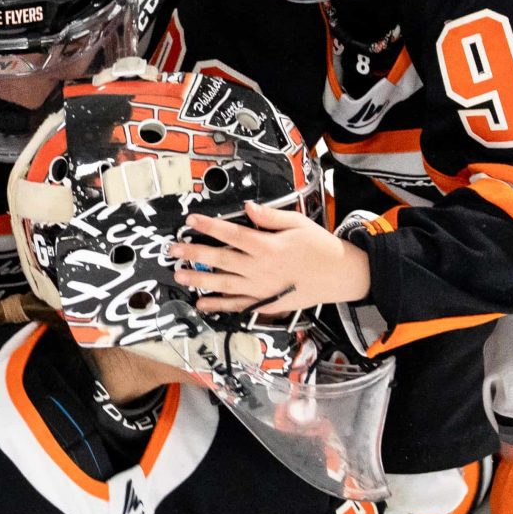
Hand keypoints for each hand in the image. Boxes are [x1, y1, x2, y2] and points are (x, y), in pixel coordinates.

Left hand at [173, 202, 369, 313]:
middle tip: (173, 250)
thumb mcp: (298, 223)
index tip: (191, 220)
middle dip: (194, 253)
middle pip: (220, 259)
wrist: (339, 275)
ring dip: (199, 280)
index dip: (209, 227)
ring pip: (223, 284)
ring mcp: (261, 288)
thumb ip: (270, 217)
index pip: (232, 234)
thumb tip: (247, 207)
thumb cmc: (319, 247)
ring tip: (179, 275)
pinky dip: (219, 306)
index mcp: (268, 246)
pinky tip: (202, 303)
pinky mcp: (265, 302)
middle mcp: (261, 268)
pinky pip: (237, 305)